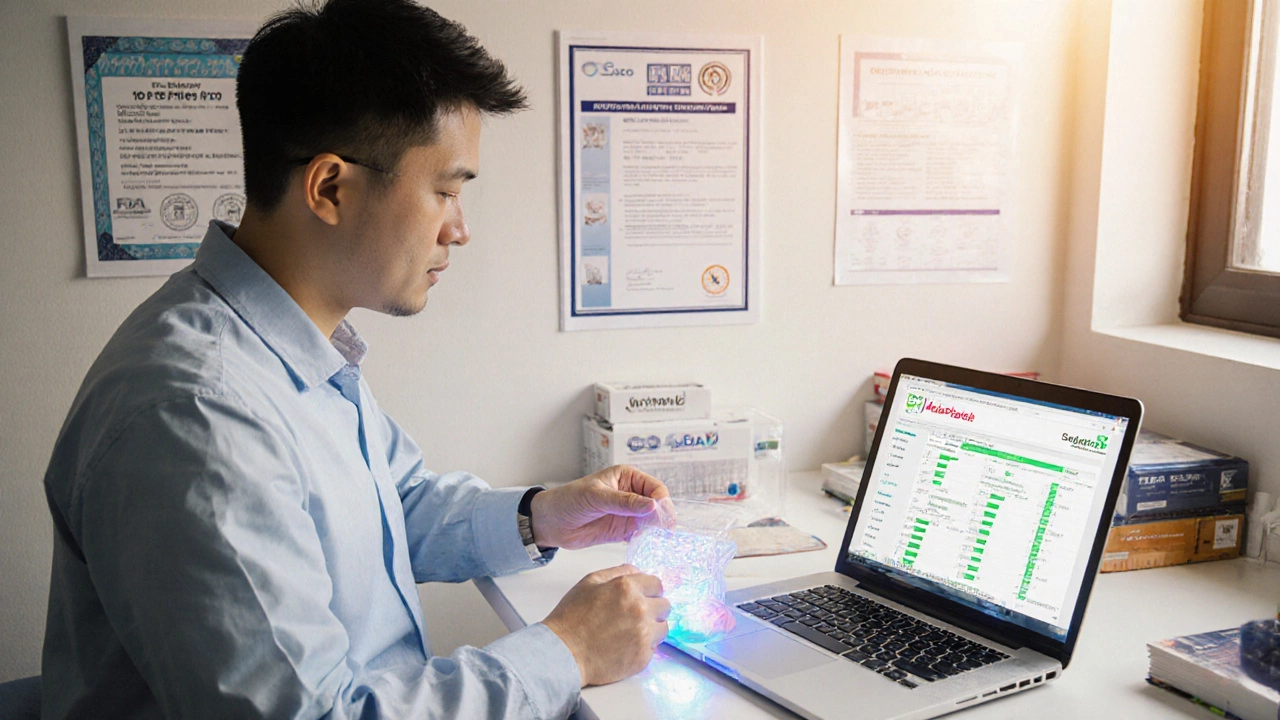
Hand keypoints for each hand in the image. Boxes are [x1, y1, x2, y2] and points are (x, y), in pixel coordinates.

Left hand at [530, 465, 672, 549]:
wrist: (551, 522)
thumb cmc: (569, 500)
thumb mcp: (596, 497)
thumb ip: (624, 502)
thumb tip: (651, 505)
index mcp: (627, 477)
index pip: (654, 487)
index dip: (661, 501)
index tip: (661, 515)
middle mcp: (631, 494)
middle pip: (657, 505)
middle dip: (662, 517)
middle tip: (664, 531)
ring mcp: (628, 513)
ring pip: (652, 521)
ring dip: (657, 530)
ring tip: (657, 540)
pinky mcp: (623, 530)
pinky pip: (641, 535)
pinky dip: (646, 540)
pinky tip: (646, 545)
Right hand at [542, 564, 669, 685]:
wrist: (563, 653)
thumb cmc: (572, 617)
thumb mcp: (589, 582)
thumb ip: (618, 572)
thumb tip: (637, 571)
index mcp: (627, 587)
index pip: (658, 584)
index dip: (649, 590)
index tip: (644, 596)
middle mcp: (640, 609)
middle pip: (665, 606)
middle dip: (652, 608)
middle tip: (634, 615)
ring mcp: (643, 635)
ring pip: (663, 628)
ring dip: (651, 628)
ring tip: (629, 631)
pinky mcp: (643, 657)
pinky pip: (654, 649)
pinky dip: (643, 647)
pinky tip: (624, 645)